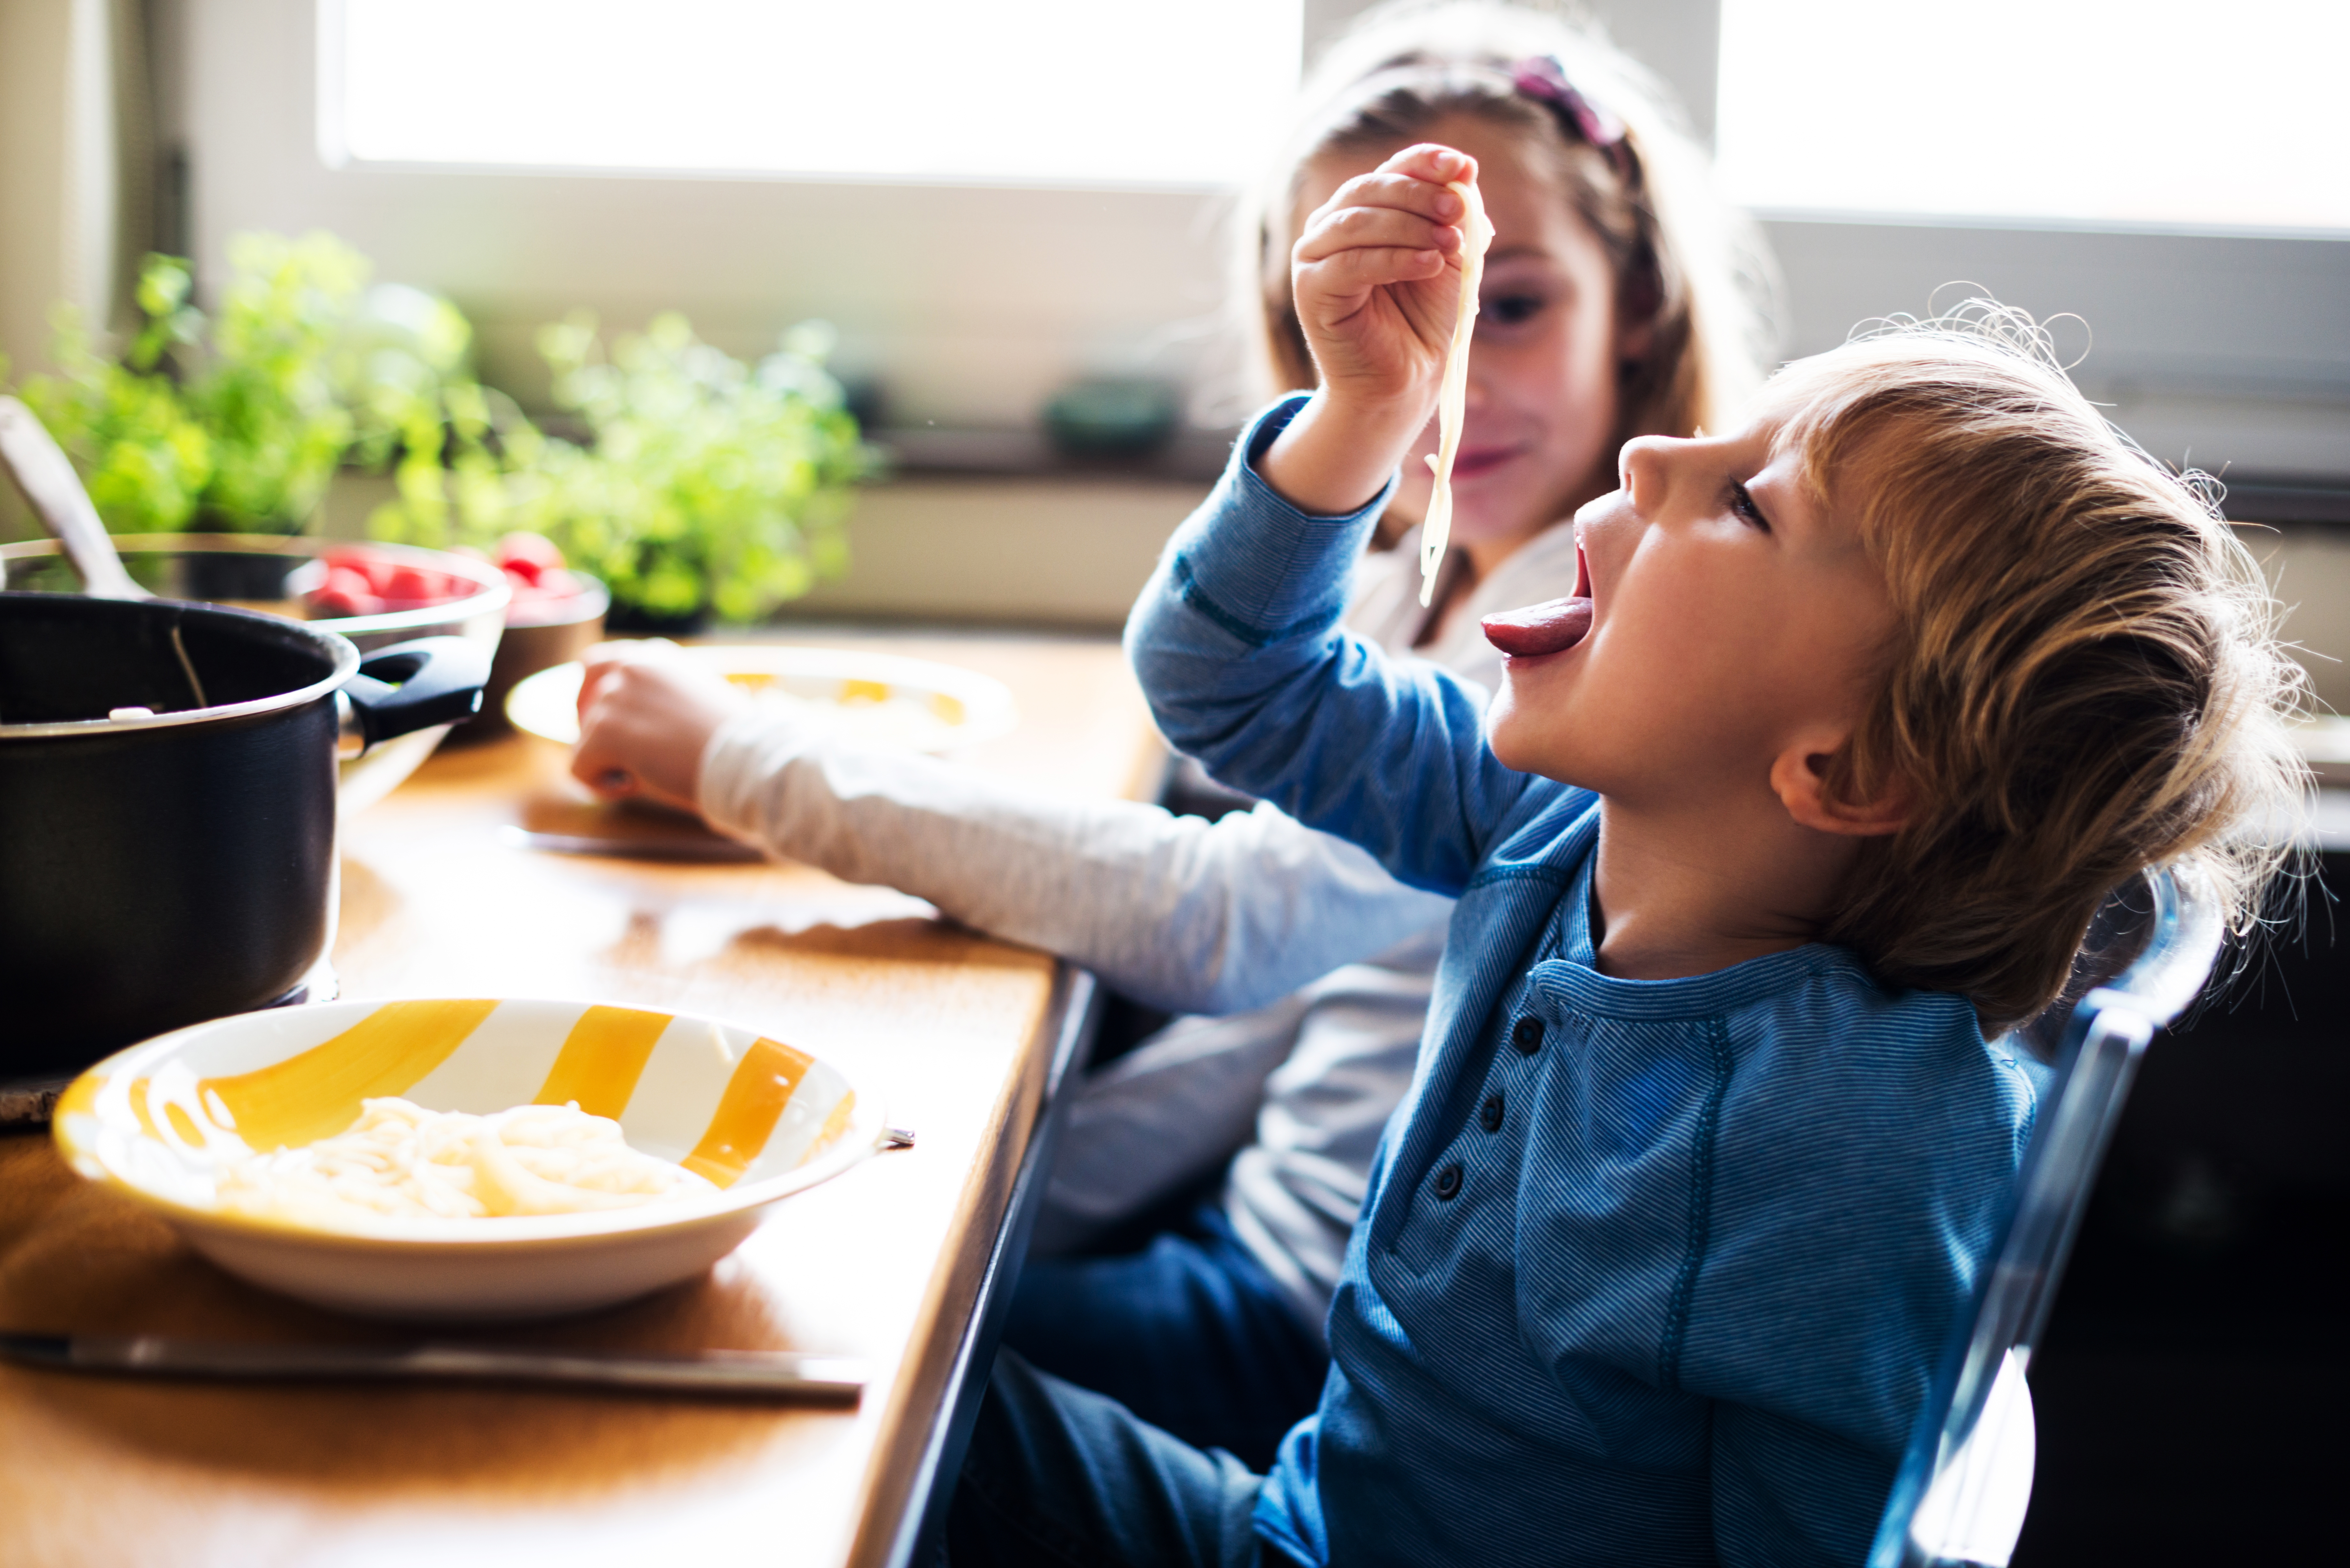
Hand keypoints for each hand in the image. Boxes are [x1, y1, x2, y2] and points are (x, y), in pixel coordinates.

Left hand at [570, 640, 748, 812]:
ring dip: (608, 762)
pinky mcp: (604, 729)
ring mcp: (615, 696)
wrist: (745, 760)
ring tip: (648, 777)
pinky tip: (634, 787)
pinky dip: (600, 784)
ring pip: (584, 739)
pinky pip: (578, 766)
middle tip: (617, 756)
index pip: (601, 664)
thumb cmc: (733, 743)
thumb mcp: (695, 702)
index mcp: (657, 656)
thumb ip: (660, 699)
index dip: (599, 698)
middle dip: (591, 726)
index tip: (617, 726)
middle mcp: (632, 666)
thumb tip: (628, 727)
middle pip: (583, 695)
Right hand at [1262, 144, 1475, 515]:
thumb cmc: (1424, 320)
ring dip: (1410, 227)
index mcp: (1365, 210)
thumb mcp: (1449, 258)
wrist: (1403, 380)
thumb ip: (1455, 217)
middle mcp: (1333, 225)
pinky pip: (1351, 263)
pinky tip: (1429, 265)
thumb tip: (1465, 176)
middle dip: (1421, 195)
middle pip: (1373, 189)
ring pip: (1359, 222)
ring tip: (1450, 246)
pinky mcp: (1310, 289)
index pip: (1392, 169)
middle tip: (1458, 211)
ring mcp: (1315, 256)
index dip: (1426, 161)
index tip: (1464, 167)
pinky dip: (1394, 259)